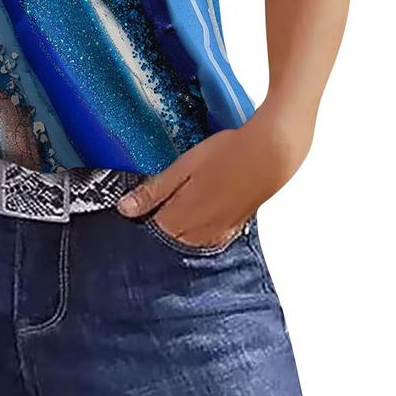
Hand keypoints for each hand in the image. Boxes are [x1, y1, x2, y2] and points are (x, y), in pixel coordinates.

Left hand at [116, 100, 313, 247]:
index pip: (150, 229)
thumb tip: (125, 209)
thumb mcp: (183, 167)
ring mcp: (219, 231)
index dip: (141, 216)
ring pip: (188, 241)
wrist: (270, 155)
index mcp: (181, 217)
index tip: (134, 206)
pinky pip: (209, 238)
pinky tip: (199, 215)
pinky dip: (199, 231)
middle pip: (169, 238)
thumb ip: (154, 191)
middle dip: (158, 225)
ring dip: (178, 230)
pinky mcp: (234, 227)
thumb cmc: (226, 154)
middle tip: (152, 205)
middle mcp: (199, 232)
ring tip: (175, 207)